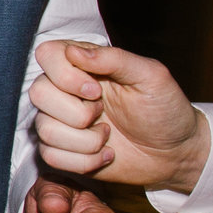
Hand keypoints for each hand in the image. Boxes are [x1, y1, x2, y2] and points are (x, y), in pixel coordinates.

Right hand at [30, 39, 211, 192]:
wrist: (175, 153)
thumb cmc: (166, 110)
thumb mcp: (151, 77)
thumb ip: (114, 58)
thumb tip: (74, 51)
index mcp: (83, 64)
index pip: (46, 54)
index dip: (65, 75)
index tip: (96, 90)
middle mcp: (65, 90)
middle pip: (38, 93)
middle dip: (78, 113)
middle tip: (103, 114)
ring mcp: (60, 121)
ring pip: (44, 130)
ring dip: (85, 141)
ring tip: (108, 136)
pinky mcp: (62, 150)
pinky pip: (51, 156)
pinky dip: (84, 161)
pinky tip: (105, 154)